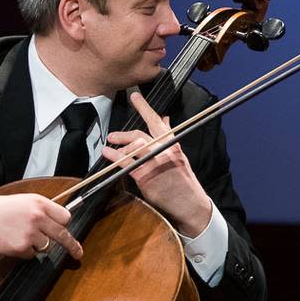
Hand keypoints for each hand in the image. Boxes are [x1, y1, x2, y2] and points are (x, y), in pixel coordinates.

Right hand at [0, 193, 82, 259]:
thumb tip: (60, 223)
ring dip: (37, 246)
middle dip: (71, 246)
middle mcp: (37, 217)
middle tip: (78, 253)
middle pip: (62, 235)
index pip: (65, 217)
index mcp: (40, 203)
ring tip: (20, 236)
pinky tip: (12, 242)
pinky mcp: (21, 247)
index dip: (64, 225)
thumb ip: (42, 210)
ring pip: (46, 247)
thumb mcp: (24, 201)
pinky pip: (31, 254)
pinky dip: (24, 252)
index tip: (69, 232)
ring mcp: (30, 233)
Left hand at [101, 91, 212, 236]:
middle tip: (113, 135)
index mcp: (173, 144)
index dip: (145, 108)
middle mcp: (165, 150)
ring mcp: (155, 163)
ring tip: (110, 144)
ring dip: (119, 143)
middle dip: (125, 133)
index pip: (157, 122)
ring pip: (134, 146)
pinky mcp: (147, 176)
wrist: (190, 204)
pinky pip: (127, 163)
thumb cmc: (183, 180)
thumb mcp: (179, 156)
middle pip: (141, 134)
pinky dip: (115, 157)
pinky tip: (108, 154)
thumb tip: (165, 120)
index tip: (135, 97)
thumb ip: (169, 138)